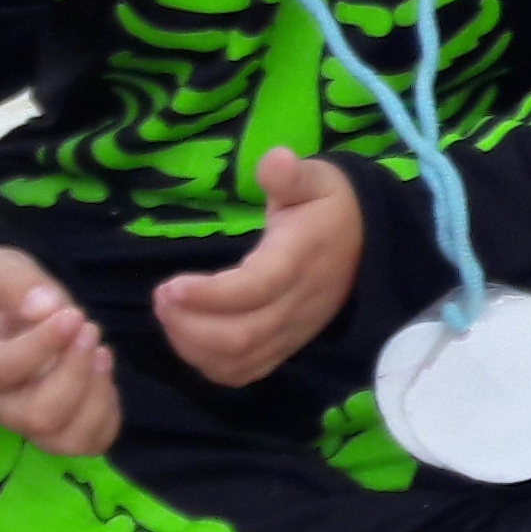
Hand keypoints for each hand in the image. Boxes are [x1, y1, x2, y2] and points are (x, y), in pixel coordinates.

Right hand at [0, 244, 121, 455]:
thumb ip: (17, 285)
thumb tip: (47, 308)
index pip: (3, 372)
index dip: (44, 346)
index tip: (74, 315)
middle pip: (38, 417)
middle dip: (75, 375)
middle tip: (91, 328)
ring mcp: (24, 418)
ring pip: (64, 439)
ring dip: (96, 399)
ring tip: (103, 353)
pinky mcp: (54, 423)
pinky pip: (86, 441)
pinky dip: (108, 415)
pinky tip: (105, 373)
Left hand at [154, 150, 365, 387]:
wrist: (368, 242)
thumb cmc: (329, 207)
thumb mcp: (316, 179)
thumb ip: (291, 175)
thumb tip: (275, 160)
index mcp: (301, 259)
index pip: (256, 288)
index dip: (210, 295)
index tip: (170, 286)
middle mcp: (299, 303)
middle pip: (242, 335)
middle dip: (190, 324)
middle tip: (162, 297)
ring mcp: (293, 330)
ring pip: (239, 358)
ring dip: (193, 345)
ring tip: (170, 313)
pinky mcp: (286, 345)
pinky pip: (243, 371)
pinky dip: (209, 363)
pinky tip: (190, 336)